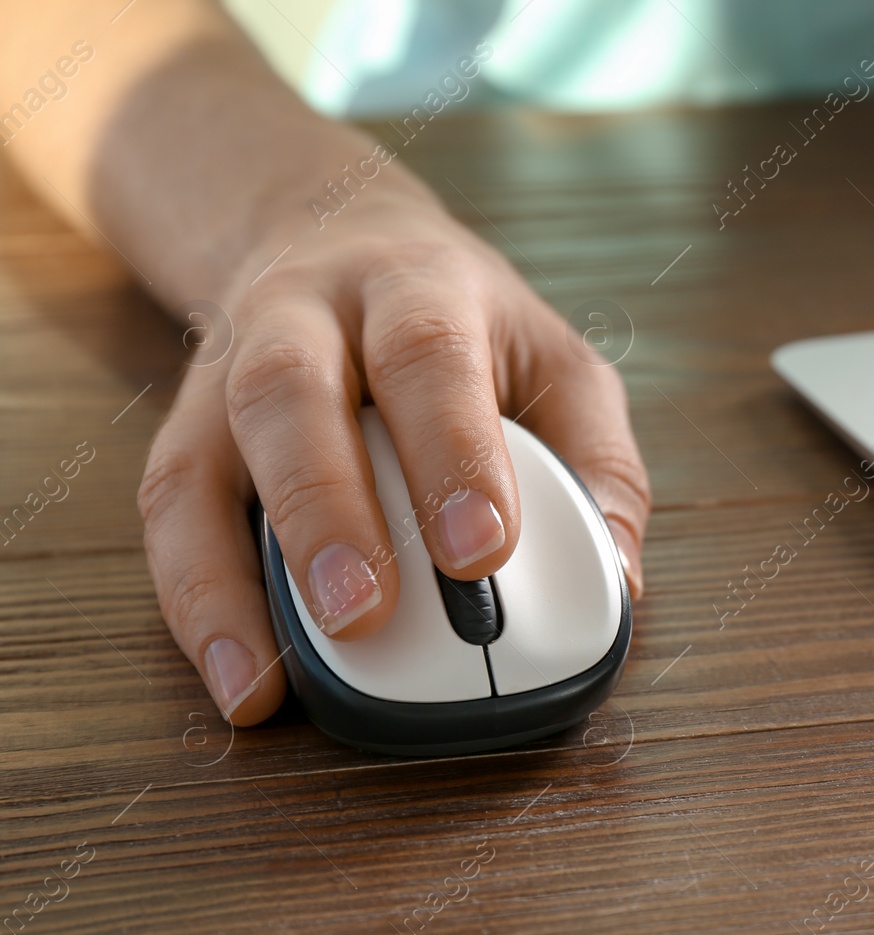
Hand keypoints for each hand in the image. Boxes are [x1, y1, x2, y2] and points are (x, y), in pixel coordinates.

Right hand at [136, 180, 649, 725]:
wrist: (334, 234)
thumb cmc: (467, 324)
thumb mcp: (557, 363)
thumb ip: (597, 464)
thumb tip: (618, 581)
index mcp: (419, 289)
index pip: (431, 356)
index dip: (452, 451)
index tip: (482, 550)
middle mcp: (306, 318)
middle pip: (292, 394)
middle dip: (327, 509)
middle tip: (367, 615)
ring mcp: (229, 373)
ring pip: (204, 459)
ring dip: (233, 575)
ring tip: (274, 674)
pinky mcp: (187, 431)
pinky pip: (171, 516)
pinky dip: (196, 603)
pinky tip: (240, 678)